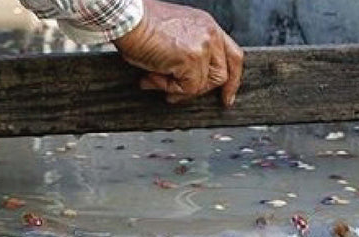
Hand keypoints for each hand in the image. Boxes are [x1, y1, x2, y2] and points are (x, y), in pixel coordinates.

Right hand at [112, 0, 243, 105]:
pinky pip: (188, 88)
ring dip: (177, 88)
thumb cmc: (140, 24)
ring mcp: (203, 46)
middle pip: (222, 74)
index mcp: (207, 25)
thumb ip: (188, 53)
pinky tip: (151, 77)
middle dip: (201, 91)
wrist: (126, 18)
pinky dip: (168, 88)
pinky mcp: (192, 59)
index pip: (233, 55)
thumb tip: (186, 80)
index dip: (233, 79)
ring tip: (154, 78)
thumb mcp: (174, 35)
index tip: (227, 96)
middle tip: (174, 95)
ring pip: (203, 85)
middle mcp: (210, 33)